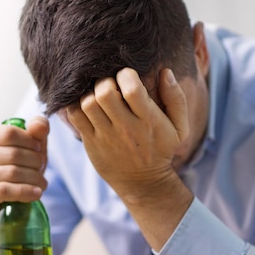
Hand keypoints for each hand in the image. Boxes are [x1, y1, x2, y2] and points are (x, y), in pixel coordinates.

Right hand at [0, 116, 48, 223]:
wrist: (8, 202)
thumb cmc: (20, 169)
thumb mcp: (32, 147)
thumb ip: (38, 130)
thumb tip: (40, 126)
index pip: (9, 133)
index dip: (30, 141)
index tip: (39, 150)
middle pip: (13, 154)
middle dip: (35, 162)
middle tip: (42, 170)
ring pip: (11, 173)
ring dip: (34, 178)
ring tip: (42, 183)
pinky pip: (5, 190)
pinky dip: (25, 192)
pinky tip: (36, 193)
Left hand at [66, 67, 188, 201]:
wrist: (143, 183)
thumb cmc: (161, 150)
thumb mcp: (179, 127)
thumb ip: (176, 98)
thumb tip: (165, 72)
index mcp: (148, 120)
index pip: (132, 88)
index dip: (126, 75)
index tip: (128, 77)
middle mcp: (126, 128)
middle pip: (105, 92)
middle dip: (105, 81)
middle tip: (110, 85)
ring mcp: (106, 136)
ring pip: (88, 103)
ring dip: (90, 93)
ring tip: (98, 96)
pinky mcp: (91, 143)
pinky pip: (75, 117)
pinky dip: (76, 105)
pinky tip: (87, 106)